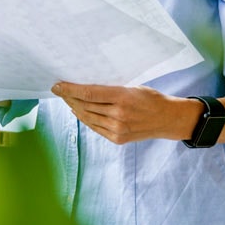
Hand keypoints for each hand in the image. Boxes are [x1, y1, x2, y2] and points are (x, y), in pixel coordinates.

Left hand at [51, 82, 201, 144]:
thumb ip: (111, 90)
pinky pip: (95, 127)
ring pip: (87, 117)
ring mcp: (117, 129)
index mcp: (122, 97)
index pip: (89, 93)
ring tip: (66, 99)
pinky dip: (85, 118)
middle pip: (85, 105)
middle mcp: (118, 115)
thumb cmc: (150, 98)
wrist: (167, 119)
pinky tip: (78, 111)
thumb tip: (86, 87)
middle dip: (69, 97)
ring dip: (74, 108)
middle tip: (58, 90)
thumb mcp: (132, 87)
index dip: (70, 89)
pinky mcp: (117, 139)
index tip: (57, 85)